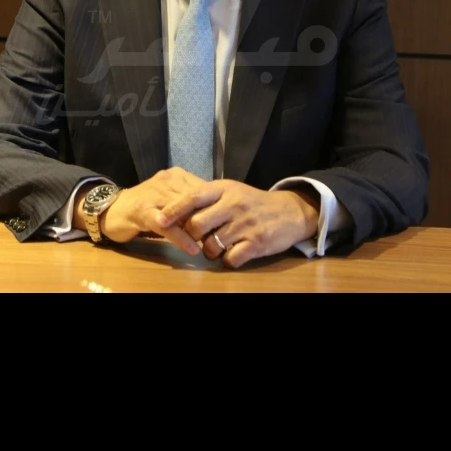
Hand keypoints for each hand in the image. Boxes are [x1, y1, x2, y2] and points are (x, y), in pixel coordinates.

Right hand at [96, 169, 212, 254]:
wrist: (111, 210)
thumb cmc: (145, 207)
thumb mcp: (170, 199)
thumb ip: (189, 203)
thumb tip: (216, 216)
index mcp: (176, 176)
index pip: (203, 189)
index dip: (215, 206)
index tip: (226, 222)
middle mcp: (166, 180)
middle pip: (195, 199)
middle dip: (208, 218)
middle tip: (221, 235)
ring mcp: (153, 195)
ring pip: (182, 211)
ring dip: (197, 229)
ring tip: (211, 243)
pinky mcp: (143, 211)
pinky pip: (167, 226)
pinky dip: (180, 238)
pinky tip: (192, 248)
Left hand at [156, 179, 321, 268]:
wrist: (290, 212)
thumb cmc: (253, 203)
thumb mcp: (231, 192)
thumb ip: (207, 198)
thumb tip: (175, 209)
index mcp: (225, 189)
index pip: (193, 197)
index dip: (174, 209)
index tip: (160, 219)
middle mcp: (234, 205)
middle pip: (197, 224)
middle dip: (191, 236)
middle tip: (196, 239)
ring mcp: (246, 224)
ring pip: (211, 245)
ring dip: (208, 251)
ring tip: (214, 248)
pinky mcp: (257, 243)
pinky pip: (230, 258)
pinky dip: (227, 261)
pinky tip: (231, 255)